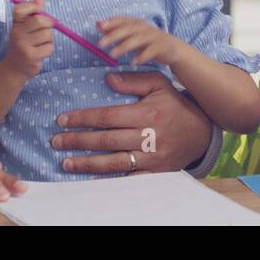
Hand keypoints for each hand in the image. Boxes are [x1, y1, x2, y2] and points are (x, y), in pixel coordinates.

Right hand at [2, 0, 53, 79]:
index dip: (33, 6)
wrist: (15, 67)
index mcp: (15, 23)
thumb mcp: (25, 26)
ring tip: (40, 43)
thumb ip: (33, 11)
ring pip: (47, 35)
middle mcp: (17, 33)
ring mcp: (23, 46)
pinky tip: (40, 52)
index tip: (37, 11)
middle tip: (46, 28)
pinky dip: (48, 49)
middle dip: (48, 23)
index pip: (21, 8)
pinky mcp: (31, 57)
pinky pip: (49, 47)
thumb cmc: (23, 42)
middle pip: (40, 20)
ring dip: (48, 38)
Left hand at [51, 72, 211, 174]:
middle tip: (56, 141)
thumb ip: (133, 81)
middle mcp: (148, 137)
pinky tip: (91, 178)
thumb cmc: (177, 105)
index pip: (107, 116)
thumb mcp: (159, 84)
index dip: (83, 118)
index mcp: (146, 113)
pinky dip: (110, 180)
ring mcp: (152, 158)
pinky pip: (130, 179)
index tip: (63, 120)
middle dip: (78, 141)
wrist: (203, 132)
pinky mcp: (156, 173)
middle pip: (106, 140)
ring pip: (114, 161)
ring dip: (87, 162)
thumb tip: (107, 79)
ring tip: (65, 162)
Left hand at [96, 17, 184, 66]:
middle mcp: (145, 28)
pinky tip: (133, 63)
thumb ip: (116, 30)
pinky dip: (142, 56)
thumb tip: (98, 24)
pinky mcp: (162, 47)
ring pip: (138, 39)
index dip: (112, 22)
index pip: (123, 20)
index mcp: (138, 24)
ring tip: (112, 54)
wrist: (173, 49)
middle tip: (100, 44)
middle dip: (114, 35)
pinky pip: (151, 51)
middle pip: (128, 29)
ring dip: (124, 46)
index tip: (99, 26)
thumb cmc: (148, 41)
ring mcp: (154, 37)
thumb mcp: (133, 35)